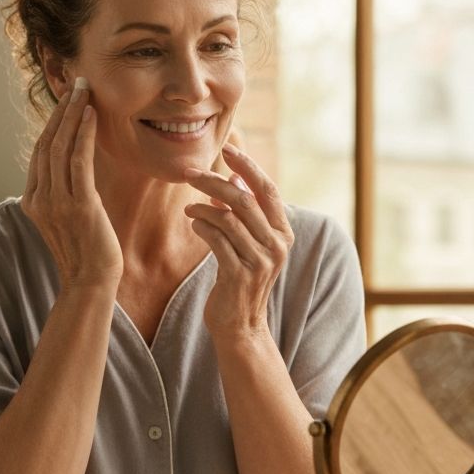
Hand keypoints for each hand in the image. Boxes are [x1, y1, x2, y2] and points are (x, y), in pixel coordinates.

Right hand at [22, 81, 122, 290]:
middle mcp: (40, 198)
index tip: (66, 100)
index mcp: (32, 201)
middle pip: (46, 143)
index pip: (40, 153)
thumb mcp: (65, 220)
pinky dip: (83, 134)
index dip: (52, 123)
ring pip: (60, 147)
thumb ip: (61, 195)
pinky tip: (91, 114)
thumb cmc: (85, 253)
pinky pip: (78, 161)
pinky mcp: (79, 205)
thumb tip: (70, 172)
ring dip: (73, 114)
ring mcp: (57, 202)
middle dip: (62, 110)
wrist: (90, 283)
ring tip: (84, 90)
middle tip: (76, 83)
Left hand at [183, 144, 293, 338]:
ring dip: (203, 207)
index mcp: (283, 232)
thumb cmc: (241, 278)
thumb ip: (244, 213)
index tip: (227, 149)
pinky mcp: (240, 274)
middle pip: (244, 200)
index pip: (268, 189)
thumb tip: (233, 178)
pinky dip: (202, 227)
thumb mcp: (248, 243)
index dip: (248, 166)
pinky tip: (194, 224)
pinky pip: (217, 240)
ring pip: (228, 219)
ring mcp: (260, 261)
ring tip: (189, 207)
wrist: (241, 324)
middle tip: (190, 173)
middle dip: (213, 181)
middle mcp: (277, 244)